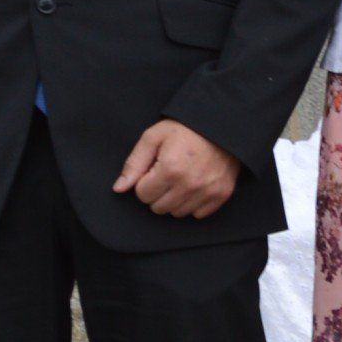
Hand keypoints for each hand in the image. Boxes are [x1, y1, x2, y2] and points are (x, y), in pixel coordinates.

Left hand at [115, 120, 240, 218]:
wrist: (223, 127)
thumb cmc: (185, 130)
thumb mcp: (153, 138)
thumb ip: (134, 163)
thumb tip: (119, 189)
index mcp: (170, 169)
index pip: (142, 195)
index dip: (145, 182)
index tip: (155, 169)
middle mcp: (189, 184)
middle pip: (158, 208)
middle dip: (158, 193)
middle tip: (167, 175)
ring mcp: (207, 191)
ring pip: (177, 213)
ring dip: (174, 200)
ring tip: (181, 180)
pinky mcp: (221, 195)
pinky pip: (197, 214)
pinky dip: (193, 203)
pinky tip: (195, 186)